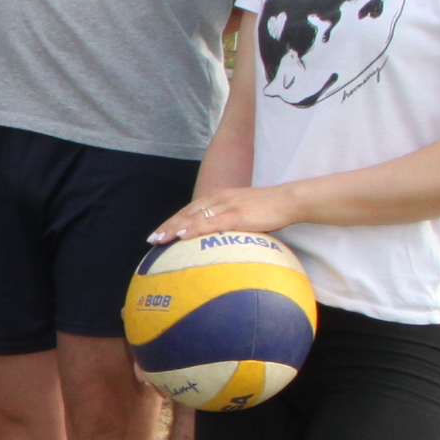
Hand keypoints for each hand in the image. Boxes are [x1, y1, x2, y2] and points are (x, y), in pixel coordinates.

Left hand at [148, 186, 299, 243]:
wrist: (288, 200)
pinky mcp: (237, 214)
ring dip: (175, 228)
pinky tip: (183, 236)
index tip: (160, 234)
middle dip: (168, 226)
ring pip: (194, 217)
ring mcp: (227, 205)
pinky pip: (211, 222)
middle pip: (187, 213)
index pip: (190, 210)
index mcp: (219, 198)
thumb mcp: (245, 215)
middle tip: (152, 240)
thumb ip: (231, 224)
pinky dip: (195, 228)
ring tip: (160, 239)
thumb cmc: (269, 210)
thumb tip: (222, 241)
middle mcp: (219, 199)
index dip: (173, 222)